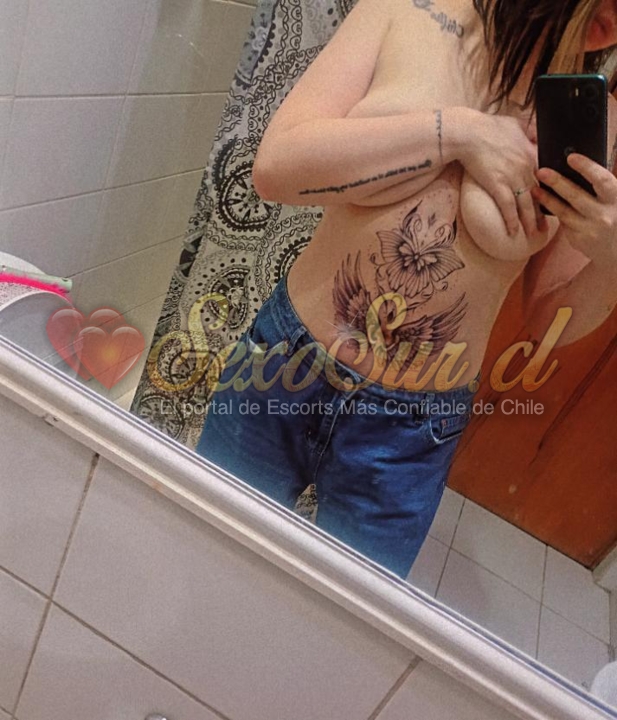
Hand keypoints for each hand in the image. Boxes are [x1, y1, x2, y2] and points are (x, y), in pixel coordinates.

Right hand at [456, 110, 539, 236]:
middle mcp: (526, 168)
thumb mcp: (516, 124)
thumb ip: (528, 131)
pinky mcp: (497, 185)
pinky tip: (513, 231)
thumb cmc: (488, 126)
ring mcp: (512, 178)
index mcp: (531, 153)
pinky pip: (508, 207)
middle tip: (545, 226)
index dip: (550, 190)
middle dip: (543, 212)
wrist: (469, 133)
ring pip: (526, 204)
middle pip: (538, 194)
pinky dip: (512, 220)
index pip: (546, 176)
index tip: (552, 201)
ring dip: (530, 220)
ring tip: (533, 233)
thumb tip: (535, 134)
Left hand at [531, 153, 616, 262]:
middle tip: (541, 171)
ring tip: (534, 189)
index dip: (586, 167)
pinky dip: (553, 211)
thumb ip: (601, 187)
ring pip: (564, 211)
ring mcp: (590, 230)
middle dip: (557, 182)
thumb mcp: (615, 199)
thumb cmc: (615, 215)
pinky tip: (542, 202)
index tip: (571, 157)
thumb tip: (573, 166)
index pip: (602, 180)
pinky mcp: (578, 240)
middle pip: (576, 196)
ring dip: (547, 199)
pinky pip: (563, 222)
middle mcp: (604, 215)